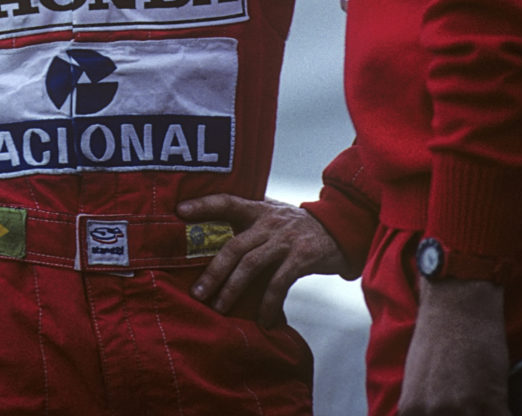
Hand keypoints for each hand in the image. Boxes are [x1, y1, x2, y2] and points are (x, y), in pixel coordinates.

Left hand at [177, 195, 346, 325]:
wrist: (342, 228)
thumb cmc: (298, 227)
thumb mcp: (274, 215)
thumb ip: (250, 222)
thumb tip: (213, 238)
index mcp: (258, 209)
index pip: (227, 201)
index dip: (203, 205)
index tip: (179, 211)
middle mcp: (269, 221)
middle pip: (234, 246)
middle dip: (213, 272)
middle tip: (197, 293)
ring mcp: (286, 239)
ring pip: (251, 265)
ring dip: (233, 289)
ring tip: (220, 308)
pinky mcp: (303, 256)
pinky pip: (279, 283)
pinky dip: (268, 303)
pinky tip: (263, 320)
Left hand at [398, 277, 507, 414]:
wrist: (457, 306)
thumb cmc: (436, 336)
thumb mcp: (415, 378)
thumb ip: (422, 406)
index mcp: (412, 410)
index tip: (452, 414)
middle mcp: (434, 412)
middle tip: (470, 408)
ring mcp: (462, 409)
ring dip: (483, 414)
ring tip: (486, 407)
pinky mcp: (491, 402)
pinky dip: (504, 414)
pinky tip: (504, 408)